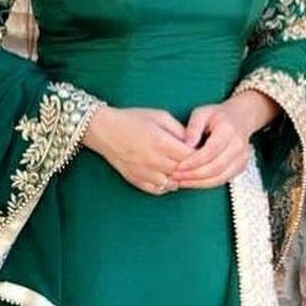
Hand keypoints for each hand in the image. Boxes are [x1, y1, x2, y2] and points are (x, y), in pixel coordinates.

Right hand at [82, 104, 196, 194]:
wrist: (104, 130)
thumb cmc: (132, 119)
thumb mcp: (160, 116)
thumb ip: (179, 130)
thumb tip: (195, 143)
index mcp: (161, 142)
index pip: (190, 156)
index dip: (199, 154)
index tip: (200, 150)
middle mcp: (153, 160)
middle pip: (183, 171)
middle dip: (191, 167)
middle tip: (194, 161)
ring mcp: (144, 173)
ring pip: (172, 184)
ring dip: (179, 177)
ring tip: (180, 168)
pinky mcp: (136, 180)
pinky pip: (158, 190)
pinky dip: (166, 185)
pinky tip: (167, 175)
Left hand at [170, 91, 279, 188]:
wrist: (239, 119)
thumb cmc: (216, 116)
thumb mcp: (201, 113)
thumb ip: (193, 127)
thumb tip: (186, 145)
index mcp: (228, 130)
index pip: (210, 151)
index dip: (194, 161)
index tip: (178, 166)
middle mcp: (238, 145)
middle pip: (216, 167)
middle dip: (194, 175)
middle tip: (176, 176)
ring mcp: (242, 158)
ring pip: (220, 177)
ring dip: (199, 183)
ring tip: (182, 181)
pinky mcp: (241, 167)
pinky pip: (223, 180)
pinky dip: (206, 184)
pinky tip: (192, 181)